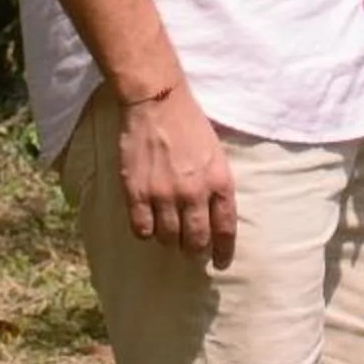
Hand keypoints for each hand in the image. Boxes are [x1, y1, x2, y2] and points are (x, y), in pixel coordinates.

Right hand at [115, 83, 236, 267]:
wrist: (158, 101)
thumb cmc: (190, 123)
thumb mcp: (217, 154)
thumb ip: (217, 185)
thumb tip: (215, 216)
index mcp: (219, 182)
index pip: (225, 230)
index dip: (223, 252)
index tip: (220, 263)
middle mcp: (194, 193)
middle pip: (196, 241)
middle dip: (195, 250)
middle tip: (191, 250)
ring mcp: (165, 195)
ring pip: (169, 239)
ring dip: (170, 240)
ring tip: (168, 233)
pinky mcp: (138, 193)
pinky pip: (142, 230)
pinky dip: (145, 232)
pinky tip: (147, 223)